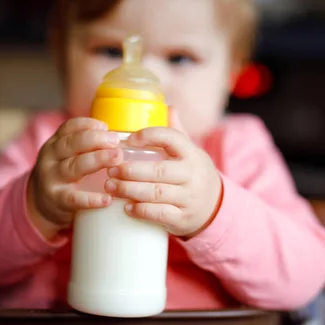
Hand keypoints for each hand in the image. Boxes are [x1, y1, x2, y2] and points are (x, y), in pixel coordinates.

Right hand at [28, 117, 122, 234]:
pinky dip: (91, 199)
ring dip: (97, 160)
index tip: (106, 127)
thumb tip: (122, 137)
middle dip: (96, 139)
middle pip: (72, 143)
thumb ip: (87, 146)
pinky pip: (74, 198)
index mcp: (56, 143)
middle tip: (116, 141)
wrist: (41, 204)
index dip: (88, 124)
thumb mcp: (67, 156)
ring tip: (117, 158)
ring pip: (74, 166)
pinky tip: (107, 199)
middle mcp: (51, 158)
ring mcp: (52, 179)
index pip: (69, 127)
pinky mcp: (57, 200)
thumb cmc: (64, 176)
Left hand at [103, 113, 221, 237]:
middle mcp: (192, 175)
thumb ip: (177, 132)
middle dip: (130, 170)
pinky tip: (126, 207)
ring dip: (129, 190)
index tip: (128, 140)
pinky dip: (141, 211)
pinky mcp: (183, 218)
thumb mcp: (190, 152)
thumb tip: (167, 106)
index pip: (172, 138)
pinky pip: (160, 214)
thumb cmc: (193, 174)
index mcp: (191, 153)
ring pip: (156, 193)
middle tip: (110, 169)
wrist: (215, 207)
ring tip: (110, 186)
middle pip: (158, 170)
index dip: (149, 136)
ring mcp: (188, 198)